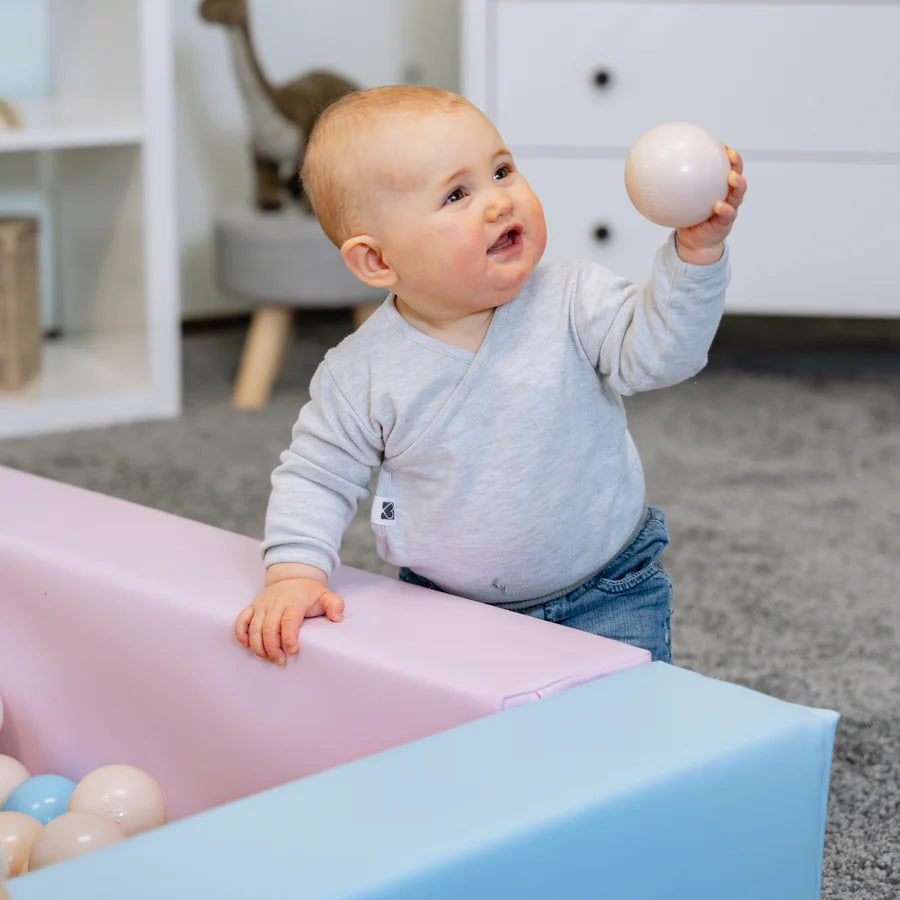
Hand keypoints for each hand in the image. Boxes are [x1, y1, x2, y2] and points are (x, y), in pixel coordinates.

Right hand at [235, 573, 343, 665]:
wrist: (292, 577)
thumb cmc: (309, 592)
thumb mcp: (325, 595)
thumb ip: (335, 604)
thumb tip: (336, 617)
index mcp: (294, 601)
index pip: (289, 621)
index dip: (289, 638)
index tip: (293, 652)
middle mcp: (275, 602)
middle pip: (269, 628)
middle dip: (273, 648)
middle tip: (281, 660)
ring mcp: (262, 605)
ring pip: (254, 628)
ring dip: (258, 646)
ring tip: (268, 658)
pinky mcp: (252, 607)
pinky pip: (241, 621)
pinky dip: (241, 634)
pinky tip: (247, 646)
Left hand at [675, 146, 746, 264]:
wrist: (694, 241)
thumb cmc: (686, 217)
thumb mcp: (677, 201)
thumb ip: (668, 187)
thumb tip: (646, 172)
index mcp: (717, 185)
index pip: (723, 166)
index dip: (724, 153)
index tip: (719, 143)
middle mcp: (727, 194)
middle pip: (736, 174)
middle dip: (736, 162)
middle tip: (730, 154)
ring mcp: (729, 207)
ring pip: (738, 193)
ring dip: (738, 184)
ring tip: (731, 178)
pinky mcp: (726, 222)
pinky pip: (727, 214)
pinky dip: (725, 209)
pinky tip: (719, 206)